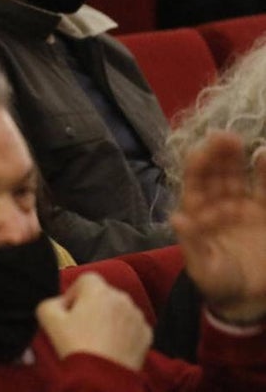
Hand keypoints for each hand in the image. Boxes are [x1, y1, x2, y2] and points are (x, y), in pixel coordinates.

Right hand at [37, 272, 151, 370]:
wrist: (101, 377)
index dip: (74, 294)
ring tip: (97, 339)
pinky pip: (131, 327)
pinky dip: (123, 333)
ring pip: (119, 310)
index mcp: (98, 289)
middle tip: (81, 327)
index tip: (69, 312)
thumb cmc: (75, 345)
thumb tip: (60, 303)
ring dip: (109, 319)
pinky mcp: (146, 334)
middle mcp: (121, 297)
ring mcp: (137, 316)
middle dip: (93, 306)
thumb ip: (50, 302)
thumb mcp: (47, 318)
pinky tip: (111, 346)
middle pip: (103, 295)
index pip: (85, 280)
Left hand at [172, 131, 265, 323]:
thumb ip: (192, 244)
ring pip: (238, 175)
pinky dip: (264, 172)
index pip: (195, 183)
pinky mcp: (264, 212)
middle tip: (223, 136)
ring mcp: (241, 206)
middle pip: (216, 173)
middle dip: (218, 154)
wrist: (247, 298)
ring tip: (239, 141)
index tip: (201, 151)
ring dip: (238, 158)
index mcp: (197, 213)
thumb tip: (177, 218)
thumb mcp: (203, 267)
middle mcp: (217, 203)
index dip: (197, 166)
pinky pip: (265, 189)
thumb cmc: (217, 282)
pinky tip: (264, 155)